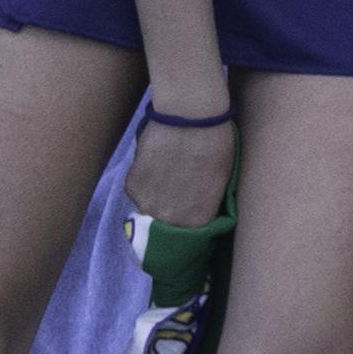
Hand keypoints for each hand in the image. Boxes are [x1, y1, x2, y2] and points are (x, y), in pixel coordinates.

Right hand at [123, 110, 235, 226]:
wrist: (189, 117)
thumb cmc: (216, 144)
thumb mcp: (221, 181)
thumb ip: (205, 204)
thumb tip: (196, 210)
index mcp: (196, 220)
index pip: (191, 235)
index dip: (190, 223)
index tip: (191, 212)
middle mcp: (169, 219)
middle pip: (166, 226)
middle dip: (172, 214)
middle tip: (178, 192)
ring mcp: (146, 204)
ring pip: (149, 209)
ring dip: (156, 198)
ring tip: (168, 173)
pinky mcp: (131, 186)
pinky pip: (137, 192)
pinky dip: (145, 182)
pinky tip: (156, 163)